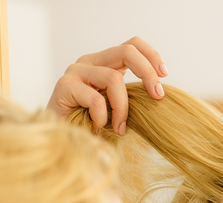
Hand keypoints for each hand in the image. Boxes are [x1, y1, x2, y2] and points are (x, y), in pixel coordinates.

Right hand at [48, 37, 166, 134]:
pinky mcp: (64, 86)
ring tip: (120, 128)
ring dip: (123, 108)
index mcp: (103, 63)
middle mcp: (89, 62)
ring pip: (114, 79)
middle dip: (147, 72)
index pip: (131, 45)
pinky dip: (103, 117)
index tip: (164, 75)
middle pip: (127, 51)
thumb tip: (158, 93)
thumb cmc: (89, 126)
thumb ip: (130, 96)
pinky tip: (98, 128)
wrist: (59, 138)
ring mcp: (75, 72)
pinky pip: (96, 99)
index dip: (151, 55)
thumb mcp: (115, 107)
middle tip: (157, 96)